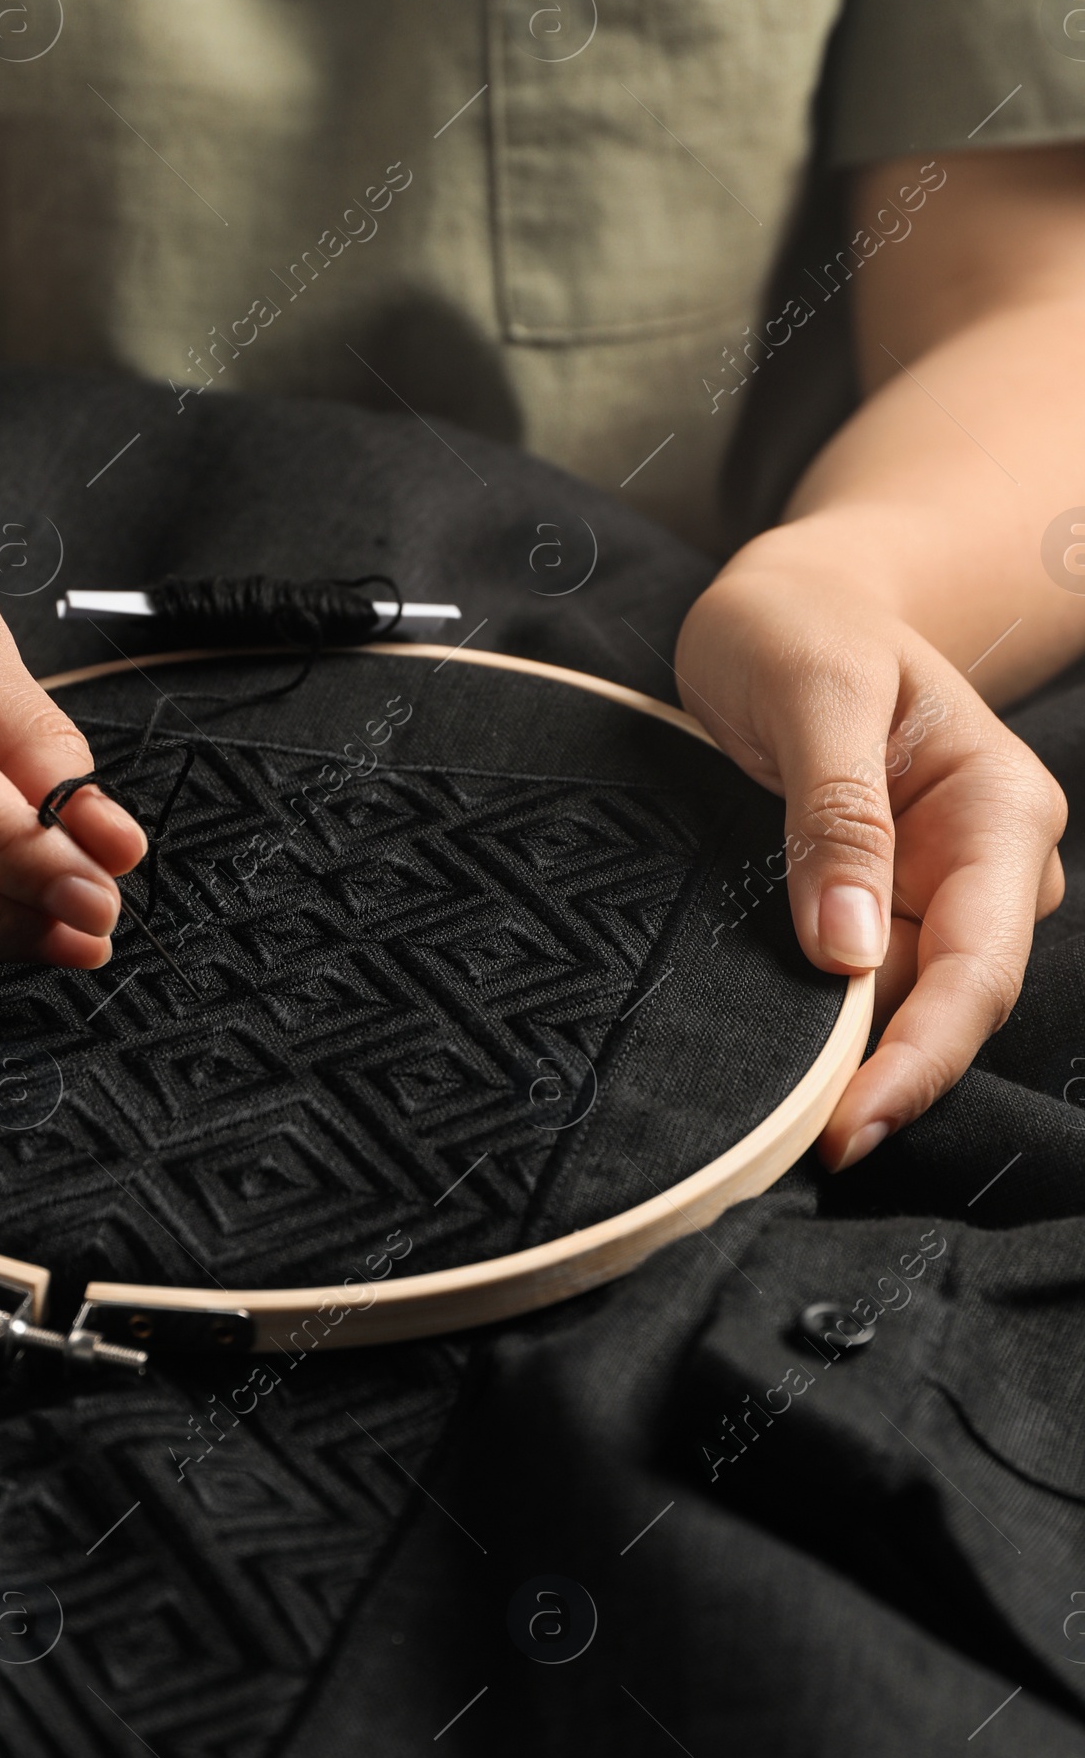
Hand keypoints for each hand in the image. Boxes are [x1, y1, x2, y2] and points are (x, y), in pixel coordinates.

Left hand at [674, 539, 1066, 1167]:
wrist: (790, 600)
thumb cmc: (801, 623)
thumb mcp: (811, 691)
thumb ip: (834, 816)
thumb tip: (849, 953)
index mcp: (998, 811)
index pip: (977, 966)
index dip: (919, 1057)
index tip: (848, 1127)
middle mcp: (984, 865)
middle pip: (942, 1006)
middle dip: (875, 1081)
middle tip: (785, 1157)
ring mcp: (931, 892)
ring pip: (894, 1007)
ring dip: (835, 1063)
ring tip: (759, 1128)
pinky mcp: (875, 905)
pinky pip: (851, 985)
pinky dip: (811, 1027)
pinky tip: (764, 1068)